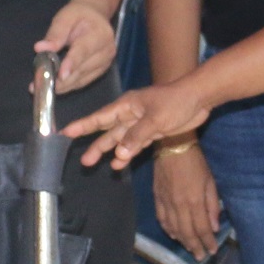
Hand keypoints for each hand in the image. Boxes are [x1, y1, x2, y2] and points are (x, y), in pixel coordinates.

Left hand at [36, 0, 117, 92]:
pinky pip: (82, 82)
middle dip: (61, 79)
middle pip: (82, 69)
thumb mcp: (65, 17)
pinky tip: (55, 86)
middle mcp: (106, 51)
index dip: (72, 64)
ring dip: (62, 85)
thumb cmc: (79, 15)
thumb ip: (55, 34)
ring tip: (42, 86)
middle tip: (40, 83)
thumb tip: (40, 48)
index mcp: (100, 33)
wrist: (94, 17)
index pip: (83, 51)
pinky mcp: (100, 71)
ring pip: (81, 79)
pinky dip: (68, 86)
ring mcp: (105, 63)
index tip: (61, 75)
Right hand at [65, 77, 215, 171]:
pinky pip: (134, 144)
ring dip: (109, 151)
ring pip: (120, 140)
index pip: (100, 117)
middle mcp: (130, 114)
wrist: (198, 99)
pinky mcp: (152, 132)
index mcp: (126, 105)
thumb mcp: (154, 119)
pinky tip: (118, 163)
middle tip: (82, 160)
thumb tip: (119, 154)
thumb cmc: (175, 102)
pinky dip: (126, 153)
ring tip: (94, 164)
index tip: (65, 133)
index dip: (82, 126)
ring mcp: (140, 124)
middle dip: (94, 145)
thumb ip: (136, 137)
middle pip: (107, 131)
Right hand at [152, 141, 222, 259]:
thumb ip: (212, 204)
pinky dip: (168, 229)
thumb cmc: (195, 162)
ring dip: (182, 241)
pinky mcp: (157, 198)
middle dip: (195, 246)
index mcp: (194, 201)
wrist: (172, 145)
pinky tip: (173, 235)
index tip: (213, 250)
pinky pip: (162, 219)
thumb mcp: (210, 181)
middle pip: (187, 232)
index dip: (207, 241)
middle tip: (201, 256)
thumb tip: (214, 226)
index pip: (201, 228)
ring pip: (174, 228)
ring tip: (190, 249)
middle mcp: (179, 205)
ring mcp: (166, 203)